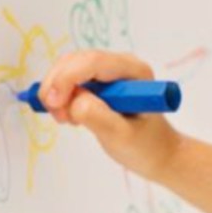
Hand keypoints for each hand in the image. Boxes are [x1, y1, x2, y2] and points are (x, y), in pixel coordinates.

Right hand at [38, 51, 181, 181]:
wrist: (156, 152)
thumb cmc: (145, 144)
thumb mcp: (121, 136)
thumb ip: (97, 116)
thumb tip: (74, 99)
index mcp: (136, 72)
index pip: (94, 62)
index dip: (68, 78)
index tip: (55, 104)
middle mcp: (122, 65)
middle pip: (76, 61)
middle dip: (57, 86)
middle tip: (60, 117)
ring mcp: (109, 71)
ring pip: (67, 68)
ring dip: (56, 92)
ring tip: (67, 120)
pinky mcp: (98, 80)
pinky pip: (68, 78)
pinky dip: (60, 96)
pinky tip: (70, 116)